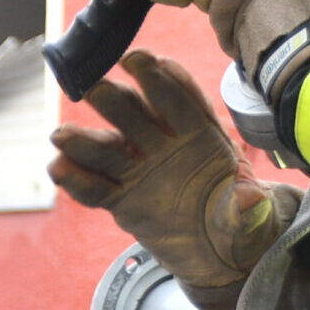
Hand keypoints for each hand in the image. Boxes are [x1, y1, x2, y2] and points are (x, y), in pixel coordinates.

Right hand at [49, 49, 278, 291]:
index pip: (179, 100)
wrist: (216, 248)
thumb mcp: (249, 214)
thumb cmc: (236, 219)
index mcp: (198, 134)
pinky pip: (96, 188)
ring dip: (83, 140)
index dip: (161, 79)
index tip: (140, 60)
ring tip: (60, 136)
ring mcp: (138, 169)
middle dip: (114, 100)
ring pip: (108, 149)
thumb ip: (247, 206)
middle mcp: (162, 143)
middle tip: (93, 88)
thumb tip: (251, 196)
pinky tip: (59, 170)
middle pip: (134, 115)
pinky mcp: (121, 198)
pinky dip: (77, 180)